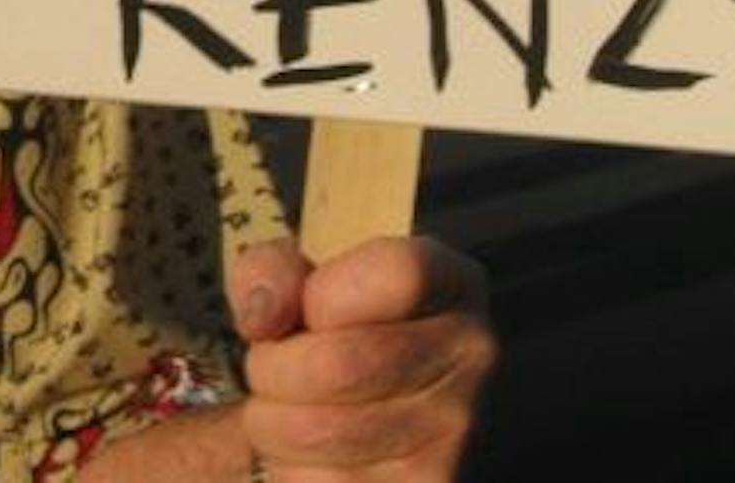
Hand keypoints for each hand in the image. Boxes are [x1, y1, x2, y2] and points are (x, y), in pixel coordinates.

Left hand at [229, 235, 495, 480]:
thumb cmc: (331, 332)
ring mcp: (456, 437)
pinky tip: (307, 455)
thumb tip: (263, 317)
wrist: (371, 412)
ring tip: (284, 411)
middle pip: (340, 364)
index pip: (399, 275)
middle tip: (270, 370)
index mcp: (451, 284)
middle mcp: (471, 359)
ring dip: (269, 424)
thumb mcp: (301, 279)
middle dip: (271, 369)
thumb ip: (272, 273)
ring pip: (320, 433)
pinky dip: (290, 472)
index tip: (306, 312)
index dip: (323, 295)